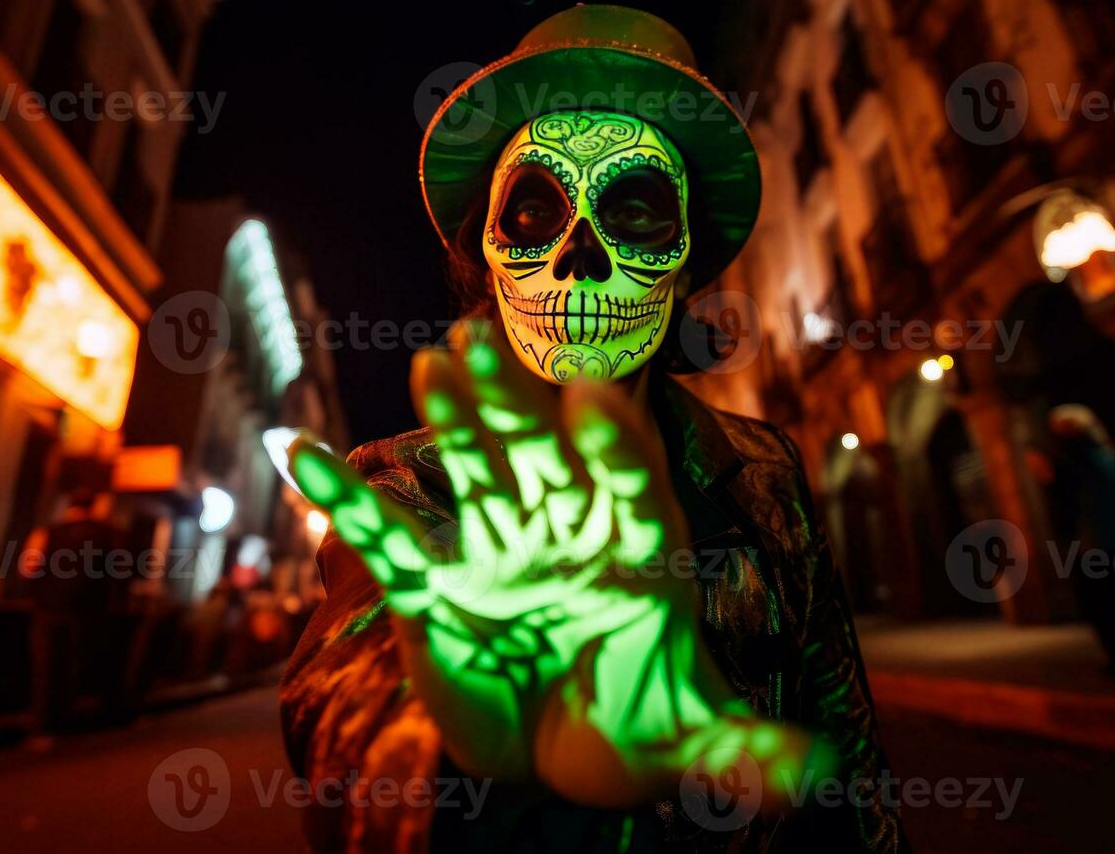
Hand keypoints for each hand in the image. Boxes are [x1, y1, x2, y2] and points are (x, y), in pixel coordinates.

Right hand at [278, 323, 830, 809]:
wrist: (563, 751)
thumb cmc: (641, 731)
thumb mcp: (695, 747)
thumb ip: (744, 755)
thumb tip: (815, 777)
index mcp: (639, 553)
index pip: (632, 484)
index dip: (615, 444)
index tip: (595, 399)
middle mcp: (566, 533)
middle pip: (543, 455)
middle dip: (516, 399)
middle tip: (482, 338)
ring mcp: (497, 553)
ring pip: (475, 474)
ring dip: (453, 419)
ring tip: (433, 359)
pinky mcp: (434, 590)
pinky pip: (387, 542)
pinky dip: (344, 501)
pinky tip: (299, 453)